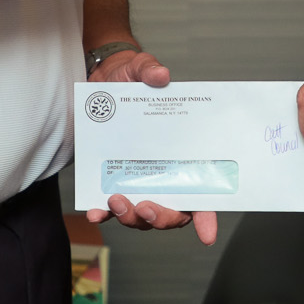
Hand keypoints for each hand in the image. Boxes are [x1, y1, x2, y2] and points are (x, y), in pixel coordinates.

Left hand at [83, 47, 218, 244]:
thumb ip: (150, 70)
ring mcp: (139, 180)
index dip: (207, 216)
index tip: (207, 235)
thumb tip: (160, 75)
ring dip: (131, 217)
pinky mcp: (114, 179)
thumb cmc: (131, 77)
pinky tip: (96, 212)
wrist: (103, 78)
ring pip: (142, 215)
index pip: (203, 191)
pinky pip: (111, 206)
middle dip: (160, 217)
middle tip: (145, 206)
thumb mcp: (141, 68)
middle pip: (172, 211)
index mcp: (183, 154)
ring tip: (116, 201)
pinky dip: (104, 214)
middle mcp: (164, 173)